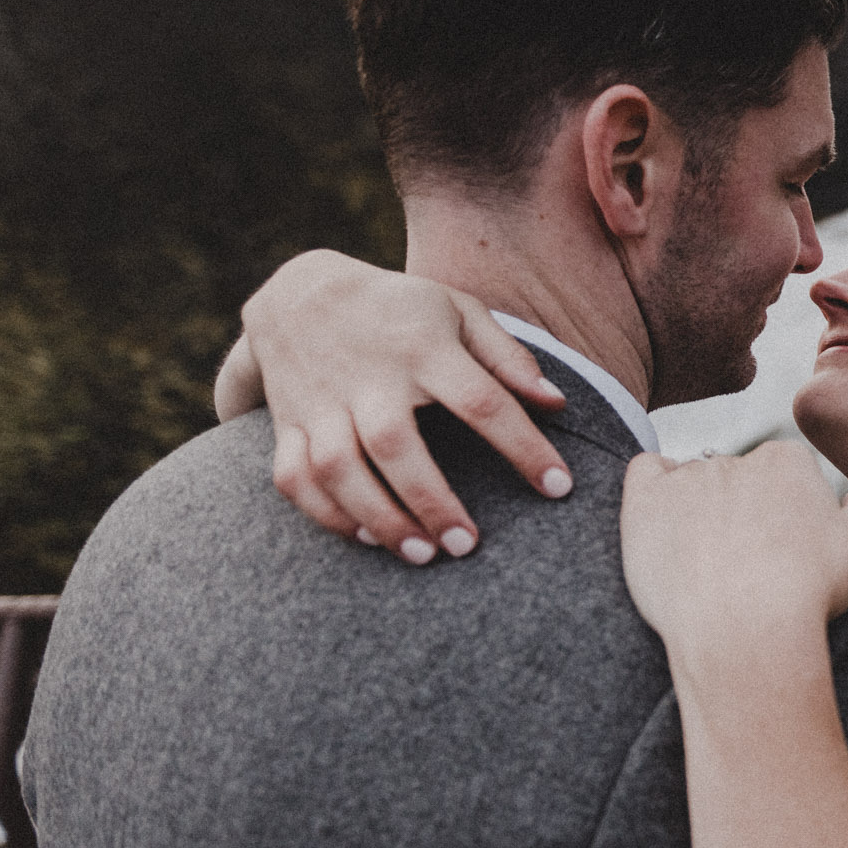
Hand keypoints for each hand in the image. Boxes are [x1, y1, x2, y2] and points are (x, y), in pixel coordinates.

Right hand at [230, 250, 572, 563]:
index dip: (523, 446)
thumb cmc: (402, 310)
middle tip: (468, 546)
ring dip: (378, 517)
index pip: (482, 400)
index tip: (559, 488)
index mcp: (423, 348)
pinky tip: (365, 538)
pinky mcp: (288, 425)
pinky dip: (326, 513)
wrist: (300, 292)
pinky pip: (294, 478)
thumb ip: (509, 359)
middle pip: (395, 445)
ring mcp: (321, 403)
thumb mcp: (460, 312)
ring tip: (422, 555)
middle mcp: (368, 378)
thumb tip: (557, 404)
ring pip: (338, 469)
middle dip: (431, 500)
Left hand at [621, 445, 847, 659]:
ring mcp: (688, 478)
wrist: (746, 631)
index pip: (782, 469)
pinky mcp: (647, 502)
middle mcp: (737, 459)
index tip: (780, 543)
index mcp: (788, 462)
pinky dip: (652, 487)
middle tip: (741, 561)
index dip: (781, 507)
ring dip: (695, 507)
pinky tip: (662, 520)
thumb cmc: (807, 593)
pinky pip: (644, 471)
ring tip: (702, 559)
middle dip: (737, 508)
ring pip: (691, 479)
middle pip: (735, 475)